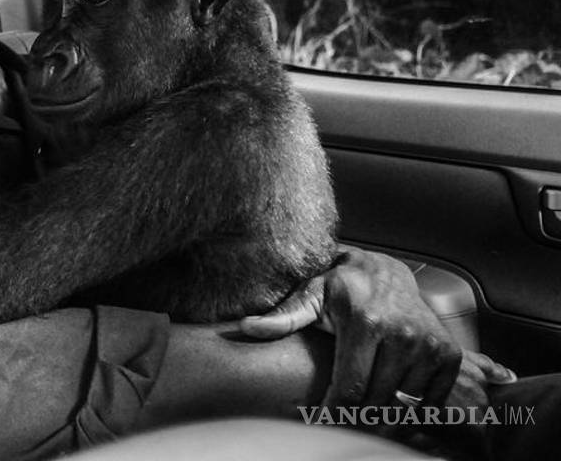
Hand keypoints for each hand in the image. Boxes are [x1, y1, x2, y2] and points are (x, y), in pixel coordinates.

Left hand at [239, 248, 513, 408]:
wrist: (386, 271)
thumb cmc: (341, 287)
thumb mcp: (310, 295)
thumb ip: (284, 317)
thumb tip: (246, 326)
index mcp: (366, 323)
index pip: (350, 388)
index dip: (334, 413)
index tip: (320, 423)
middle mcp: (402, 334)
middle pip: (376, 402)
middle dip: (355, 418)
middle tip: (339, 420)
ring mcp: (428, 345)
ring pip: (402, 405)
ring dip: (382, 416)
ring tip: (361, 414)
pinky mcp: (447, 355)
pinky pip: (430, 401)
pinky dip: (411, 410)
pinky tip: (390, 403)